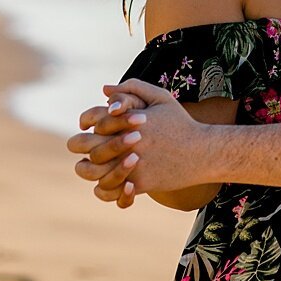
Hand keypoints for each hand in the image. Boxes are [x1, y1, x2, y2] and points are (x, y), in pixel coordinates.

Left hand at [78, 80, 210, 200]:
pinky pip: (112, 191)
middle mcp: (125, 141)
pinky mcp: (139, 183)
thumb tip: (105, 90)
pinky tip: (108, 182)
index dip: (85, 121)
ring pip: (93, 172)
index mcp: (127, 119)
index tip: (86, 125)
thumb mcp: (161, 98)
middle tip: (81, 146)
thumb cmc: (180, 123)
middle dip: (78, 144)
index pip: (92, 119)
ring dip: (87, 169)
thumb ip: (132, 88)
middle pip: (84, 145)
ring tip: (89, 166)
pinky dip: (106, 190)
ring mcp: (131, 164)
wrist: (202, 152)